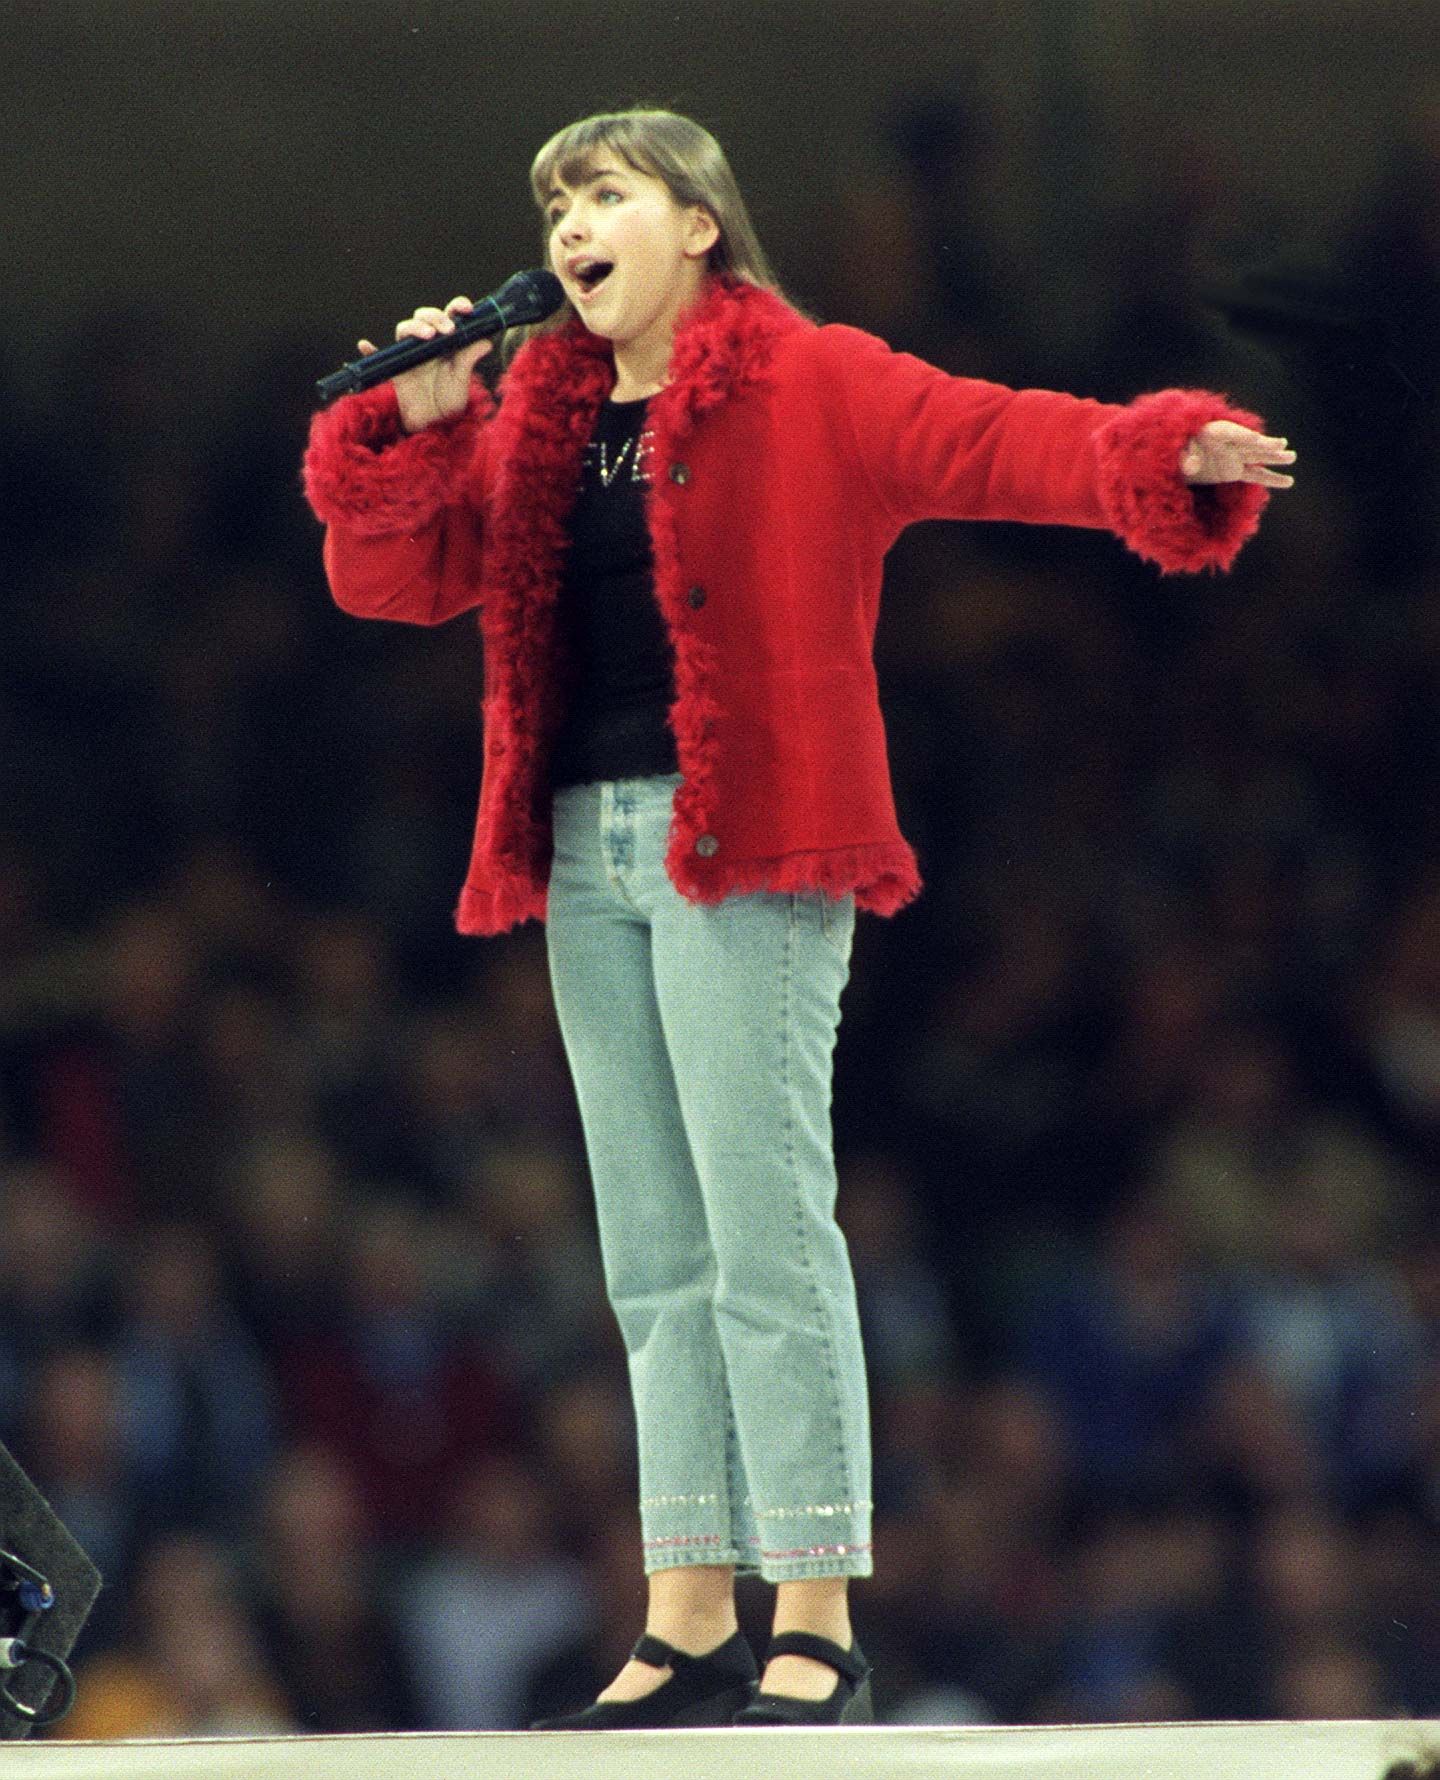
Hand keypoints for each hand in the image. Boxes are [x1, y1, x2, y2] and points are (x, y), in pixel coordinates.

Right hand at [358, 296, 494, 432]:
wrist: (435, 425)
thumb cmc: (449, 401)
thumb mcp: (463, 380)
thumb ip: (469, 359)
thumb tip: (486, 341)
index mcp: (447, 342)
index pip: (449, 315)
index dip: (456, 306)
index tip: (466, 309)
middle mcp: (428, 343)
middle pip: (424, 316)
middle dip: (435, 317)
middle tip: (448, 330)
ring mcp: (410, 354)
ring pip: (405, 329)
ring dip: (415, 327)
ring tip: (428, 336)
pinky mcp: (396, 369)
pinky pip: (379, 356)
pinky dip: (371, 350)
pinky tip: (365, 345)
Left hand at [1180, 421, 1295, 487]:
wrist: (1174, 458)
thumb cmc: (1174, 449)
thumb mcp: (1175, 452)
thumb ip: (1184, 457)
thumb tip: (1192, 466)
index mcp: (1212, 431)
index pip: (1230, 432)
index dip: (1242, 435)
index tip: (1255, 439)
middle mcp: (1228, 443)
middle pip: (1249, 443)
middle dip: (1264, 444)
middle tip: (1280, 445)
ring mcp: (1234, 456)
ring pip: (1258, 457)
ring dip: (1274, 457)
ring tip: (1292, 457)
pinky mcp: (1235, 471)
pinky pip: (1256, 475)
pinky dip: (1272, 478)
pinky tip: (1289, 481)